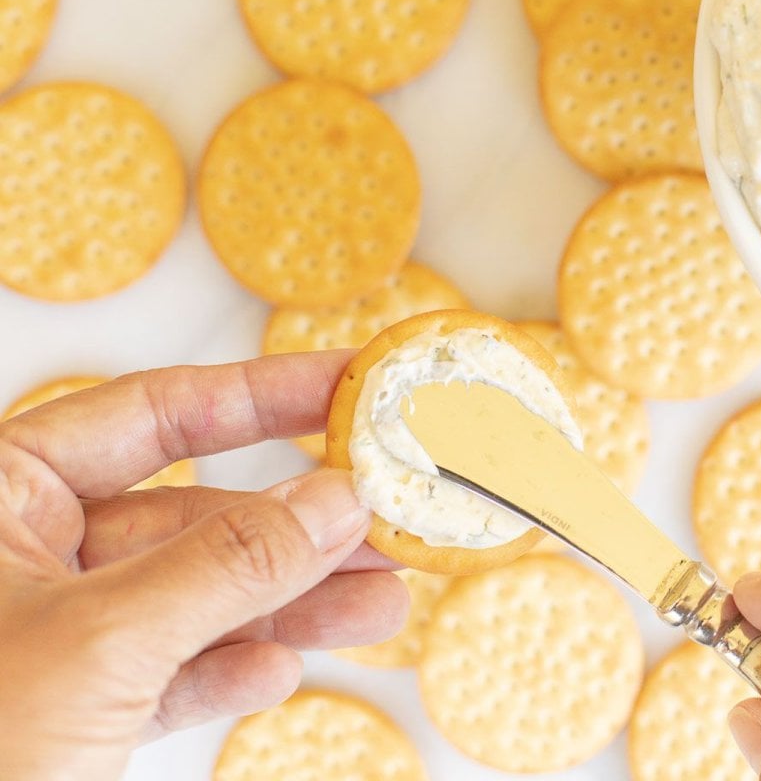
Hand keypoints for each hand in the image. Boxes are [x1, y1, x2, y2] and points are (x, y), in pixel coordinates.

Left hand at [0, 352, 408, 780]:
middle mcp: (28, 554)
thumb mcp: (99, 645)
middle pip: (194, 512)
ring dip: (292, 604)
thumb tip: (334, 501)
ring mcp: (53, 633)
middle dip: (297, 525)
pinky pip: (171, 671)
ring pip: (198, 597)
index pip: (153, 412)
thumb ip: (227, 567)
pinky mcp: (72, 707)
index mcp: (0, 496)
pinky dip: (231, 672)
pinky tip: (281, 672)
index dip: (262, 394)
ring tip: (380, 602)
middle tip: (388, 514)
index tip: (349, 386)